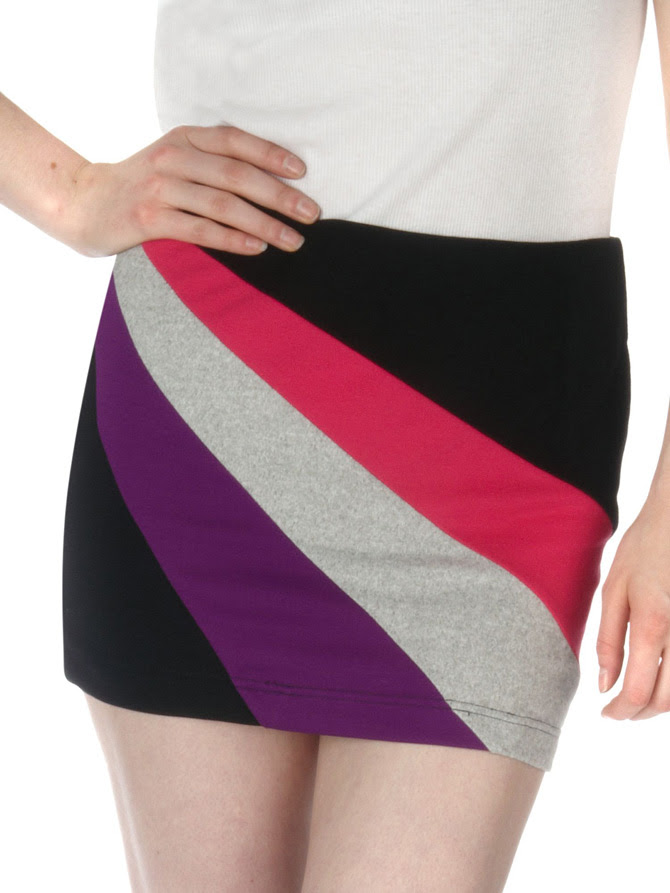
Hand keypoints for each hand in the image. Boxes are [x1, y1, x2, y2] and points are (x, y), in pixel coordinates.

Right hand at [66, 124, 321, 257]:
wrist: (84, 203)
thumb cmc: (143, 185)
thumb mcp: (175, 160)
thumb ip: (212, 162)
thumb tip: (272, 180)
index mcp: (185, 138)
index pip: (236, 141)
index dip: (272, 155)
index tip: (304, 173)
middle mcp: (173, 158)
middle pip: (236, 174)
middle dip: (279, 195)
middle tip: (312, 213)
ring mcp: (159, 188)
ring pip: (222, 204)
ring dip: (264, 223)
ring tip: (294, 240)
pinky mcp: (148, 219)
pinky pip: (199, 230)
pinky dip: (232, 239)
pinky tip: (258, 249)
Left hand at [596, 494, 669, 719]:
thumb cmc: (643, 550)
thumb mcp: (613, 590)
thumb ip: (607, 640)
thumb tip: (603, 684)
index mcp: (652, 625)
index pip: (637, 690)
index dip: (620, 711)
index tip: (606, 713)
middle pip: (666, 700)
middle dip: (640, 713)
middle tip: (618, 712)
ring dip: (660, 703)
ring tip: (637, 699)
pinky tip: (658, 677)